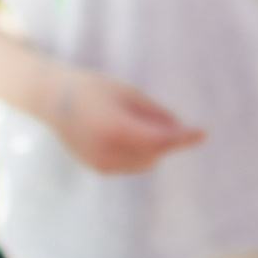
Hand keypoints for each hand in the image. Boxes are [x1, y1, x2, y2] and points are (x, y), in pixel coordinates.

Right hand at [43, 64, 204, 172]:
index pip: (159, 139)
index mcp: (117, 129)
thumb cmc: (96, 89)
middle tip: (151, 114)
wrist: (54, 101)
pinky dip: (137, 151)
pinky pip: (133, 164)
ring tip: (128, 120)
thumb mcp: (130, 93)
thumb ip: (156, 114)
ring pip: (147, 160)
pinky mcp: (100, 168)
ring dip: (152, 146)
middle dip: (165, 137)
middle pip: (156, 151)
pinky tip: (120, 132)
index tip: (202, 133)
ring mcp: (103, 163)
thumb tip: (179, 132)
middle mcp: (109, 151)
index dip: (183, 137)